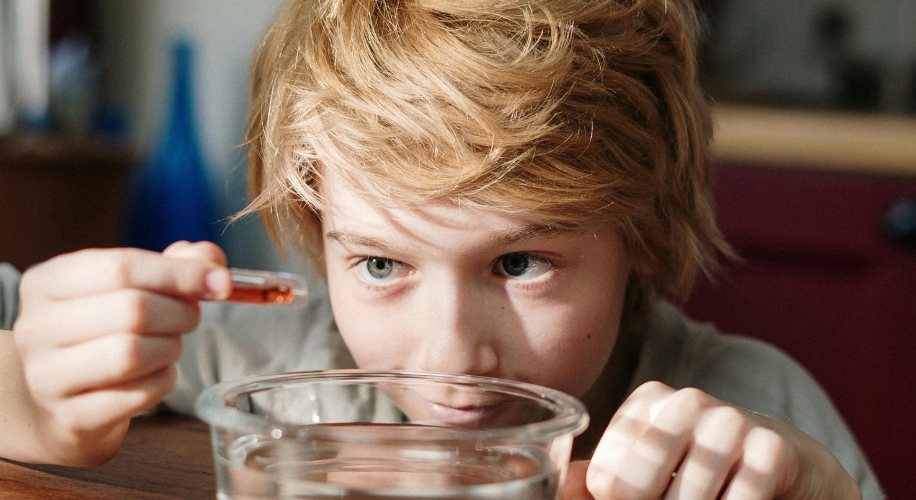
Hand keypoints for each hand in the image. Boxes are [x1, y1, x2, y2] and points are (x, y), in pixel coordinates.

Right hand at [11, 241, 229, 464]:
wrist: (65, 399)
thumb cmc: (103, 331)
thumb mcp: (129, 288)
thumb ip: (174, 266)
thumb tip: (212, 259)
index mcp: (47, 282)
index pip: (121, 266)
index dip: (180, 273)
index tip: (220, 283)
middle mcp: (36, 327)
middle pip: (132, 309)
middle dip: (180, 313)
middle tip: (190, 318)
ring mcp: (47, 376)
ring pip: (133, 353)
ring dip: (171, 348)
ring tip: (170, 346)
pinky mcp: (71, 416)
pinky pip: (139, 394)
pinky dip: (163, 382)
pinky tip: (156, 375)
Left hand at [562, 381, 860, 499]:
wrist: (784, 467)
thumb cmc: (700, 471)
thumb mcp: (648, 471)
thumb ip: (597, 481)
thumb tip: (555, 488)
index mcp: (647, 402)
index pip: (604, 478)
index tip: (642, 497)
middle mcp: (685, 401)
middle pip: (634, 487)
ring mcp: (730, 420)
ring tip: (704, 499)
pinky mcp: (771, 447)